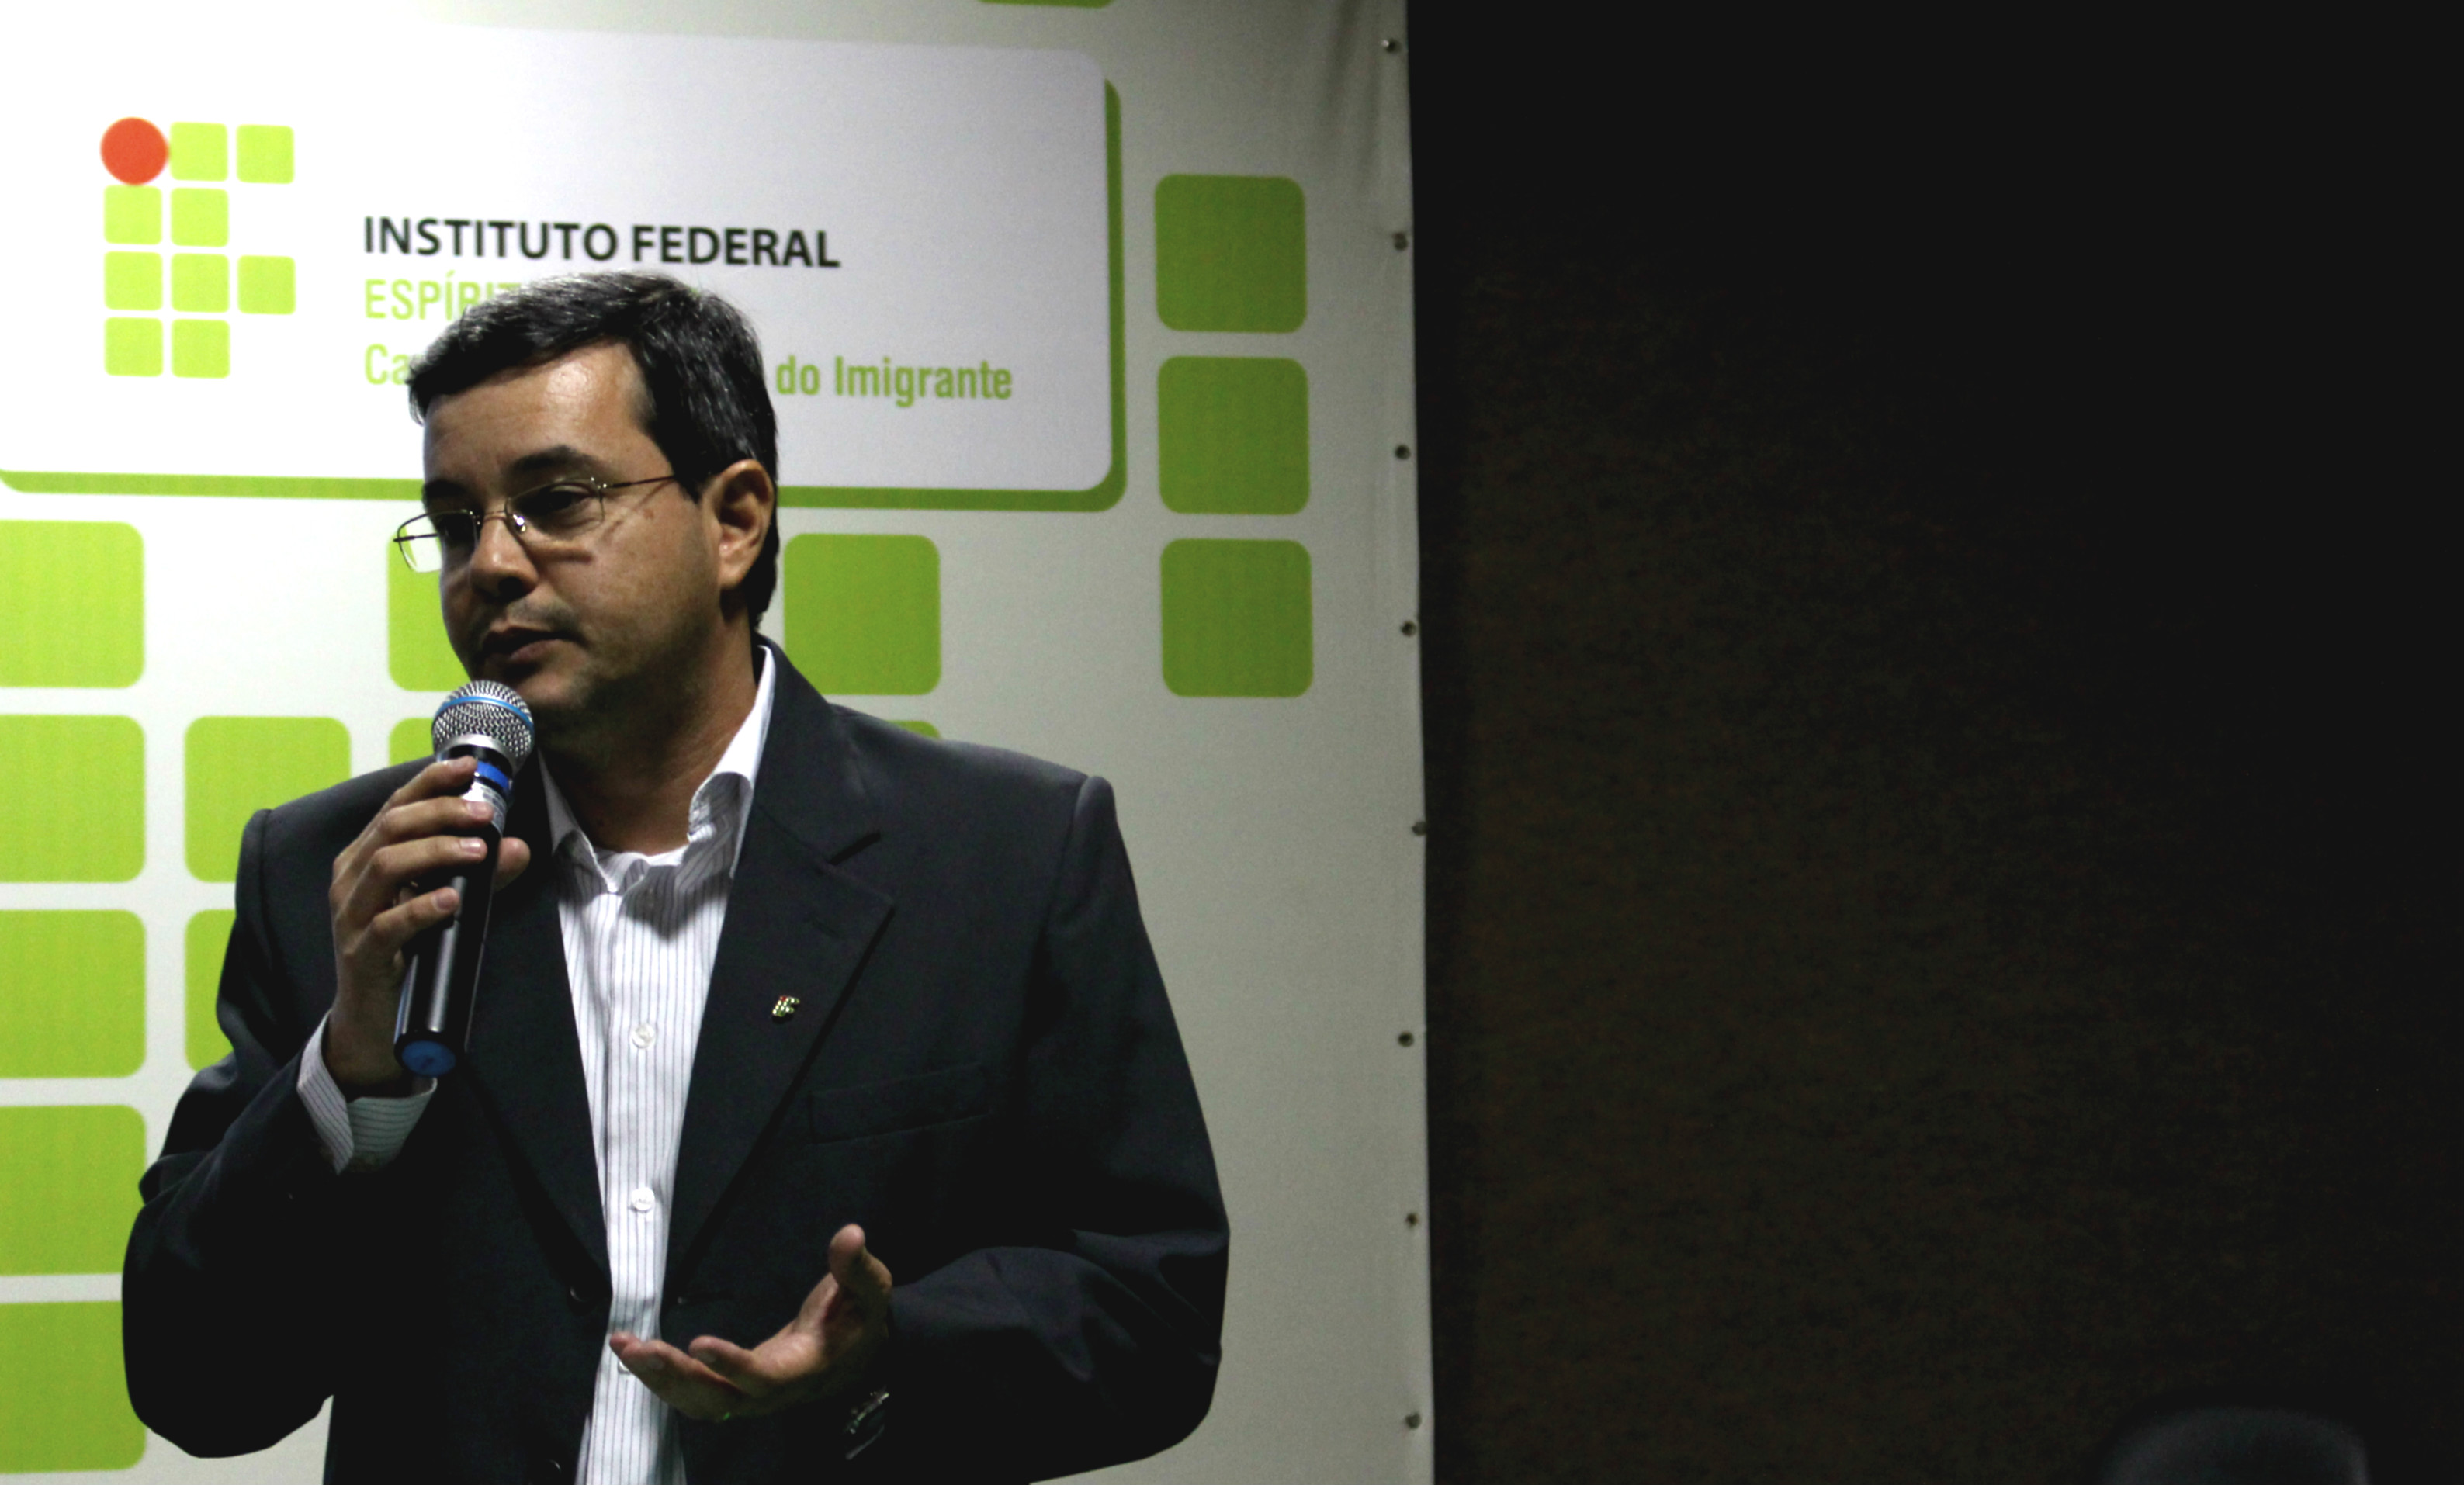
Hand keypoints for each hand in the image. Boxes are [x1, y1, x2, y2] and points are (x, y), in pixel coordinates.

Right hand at [325, 756, 532, 1094]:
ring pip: (386, 865)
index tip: (471, 767)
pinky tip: (451, 900)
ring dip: (436, 851)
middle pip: (392, 827)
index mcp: (366, 857)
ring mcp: (350, 916)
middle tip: (488, 813)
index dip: (431, 782)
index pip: (396, 806)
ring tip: (479, 850)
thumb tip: (519, 846)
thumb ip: (479, 876)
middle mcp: (351, 879)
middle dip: (442, 812)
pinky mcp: (360, 955)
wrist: (374, 1020)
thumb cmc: (409, 950)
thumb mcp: (447, 905)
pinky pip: (386, 925)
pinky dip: (421, 908)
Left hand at [611, 1224, 892, 1422]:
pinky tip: (634, 1354)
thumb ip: (856, 1266)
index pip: (764, 1378)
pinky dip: (661, 1378)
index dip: (732, 1366)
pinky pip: (694, 1394)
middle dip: (676, 1377)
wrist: (856, 1353)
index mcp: (804, 1368)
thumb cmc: (859, 1318)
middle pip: (718, 1400)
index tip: (697, 1343)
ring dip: (658, 1380)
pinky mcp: (734, 1389)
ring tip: (624, 1346)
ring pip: (699, 1403)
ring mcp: (750, 1396)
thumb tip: (850, 1233)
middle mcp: (773, 1392)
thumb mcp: (869, 1290)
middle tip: (639, 1348)